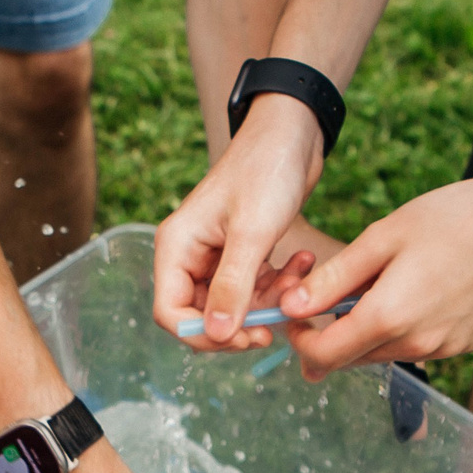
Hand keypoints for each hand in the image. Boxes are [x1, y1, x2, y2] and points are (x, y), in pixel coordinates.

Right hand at [154, 96, 323, 350]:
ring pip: (233, 305)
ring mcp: (215, 255)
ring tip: (298, 278)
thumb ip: (233, 286)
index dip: (204, 335)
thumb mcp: (252, 232)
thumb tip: (216, 335)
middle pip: (203, 315)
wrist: (293, 133)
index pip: (170, 313)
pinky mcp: (240, 253)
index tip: (245, 338)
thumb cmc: (267, 170)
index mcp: (177, 247)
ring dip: (267, 302)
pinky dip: (278, 284)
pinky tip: (301, 263)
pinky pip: (253, 287)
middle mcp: (189, 255)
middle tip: (276, 323)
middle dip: (241, 322)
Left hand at [281, 178, 472, 380]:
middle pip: (351, 359)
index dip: (299, 341)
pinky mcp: (463, 344)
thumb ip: (334, 280)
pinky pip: (415, 346)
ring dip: (364, 332)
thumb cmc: (453, 218)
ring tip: (376, 283)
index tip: (294, 315)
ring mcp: (444, 349)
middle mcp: (417, 344)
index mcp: (390, 316)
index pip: (324, 355)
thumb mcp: (382, 238)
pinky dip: (398, 328)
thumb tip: (291, 307)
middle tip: (327, 296)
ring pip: (382, 354)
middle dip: (329, 336)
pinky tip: (410, 290)